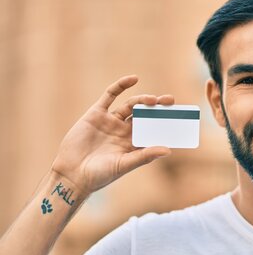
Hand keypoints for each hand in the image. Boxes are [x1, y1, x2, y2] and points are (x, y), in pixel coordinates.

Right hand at [50, 75, 172, 196]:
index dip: (165, 122)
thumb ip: (145, 156)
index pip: (153, 129)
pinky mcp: (96, 114)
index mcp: (134, 143)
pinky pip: (110, 96)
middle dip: (158, 108)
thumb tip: (168, 149)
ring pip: (131, 105)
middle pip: (145, 115)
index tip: (179, 117)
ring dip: (142, 100)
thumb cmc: (100, 175)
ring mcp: (111, 121)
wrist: (72, 174)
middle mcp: (124, 131)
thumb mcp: (125, 165)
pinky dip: (121, 86)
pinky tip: (133, 79)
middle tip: (171, 101)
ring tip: (153, 100)